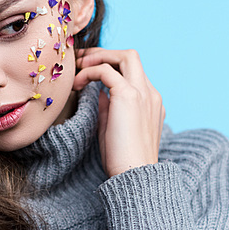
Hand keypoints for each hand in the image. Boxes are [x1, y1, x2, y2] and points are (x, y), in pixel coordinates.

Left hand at [73, 48, 165, 177]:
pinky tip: (78, 84)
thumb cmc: (123, 161)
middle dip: (104, 53)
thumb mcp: (114, 129)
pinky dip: (90, 71)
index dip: (109, 67)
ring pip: (125, 56)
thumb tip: (99, 92)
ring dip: (98, 56)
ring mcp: (142, 93)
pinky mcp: (128, 96)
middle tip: (80, 60)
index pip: (131, 73)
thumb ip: (110, 108)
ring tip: (78, 66)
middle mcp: (150, 94)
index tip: (87, 72)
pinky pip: (107, 70)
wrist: (135, 176)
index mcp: (150, 103)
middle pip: (130, 57)